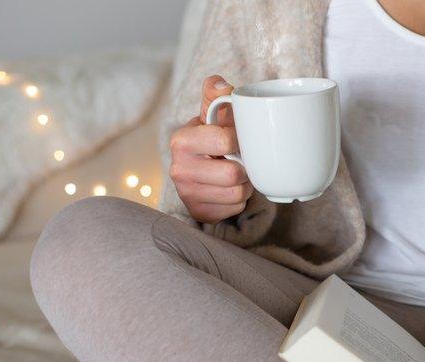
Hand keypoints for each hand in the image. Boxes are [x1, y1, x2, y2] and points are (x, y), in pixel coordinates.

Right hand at [169, 75, 252, 223]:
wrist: (200, 168)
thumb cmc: (210, 137)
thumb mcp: (211, 113)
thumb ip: (217, 94)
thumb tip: (224, 86)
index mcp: (181, 140)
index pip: (224, 140)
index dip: (239, 139)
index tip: (238, 138)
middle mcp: (178, 169)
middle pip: (233, 174)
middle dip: (245, 167)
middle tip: (241, 160)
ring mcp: (187, 194)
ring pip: (237, 193)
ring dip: (245, 184)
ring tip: (237, 173)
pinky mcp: (199, 212)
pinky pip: (234, 208)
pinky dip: (239, 200)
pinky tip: (230, 189)